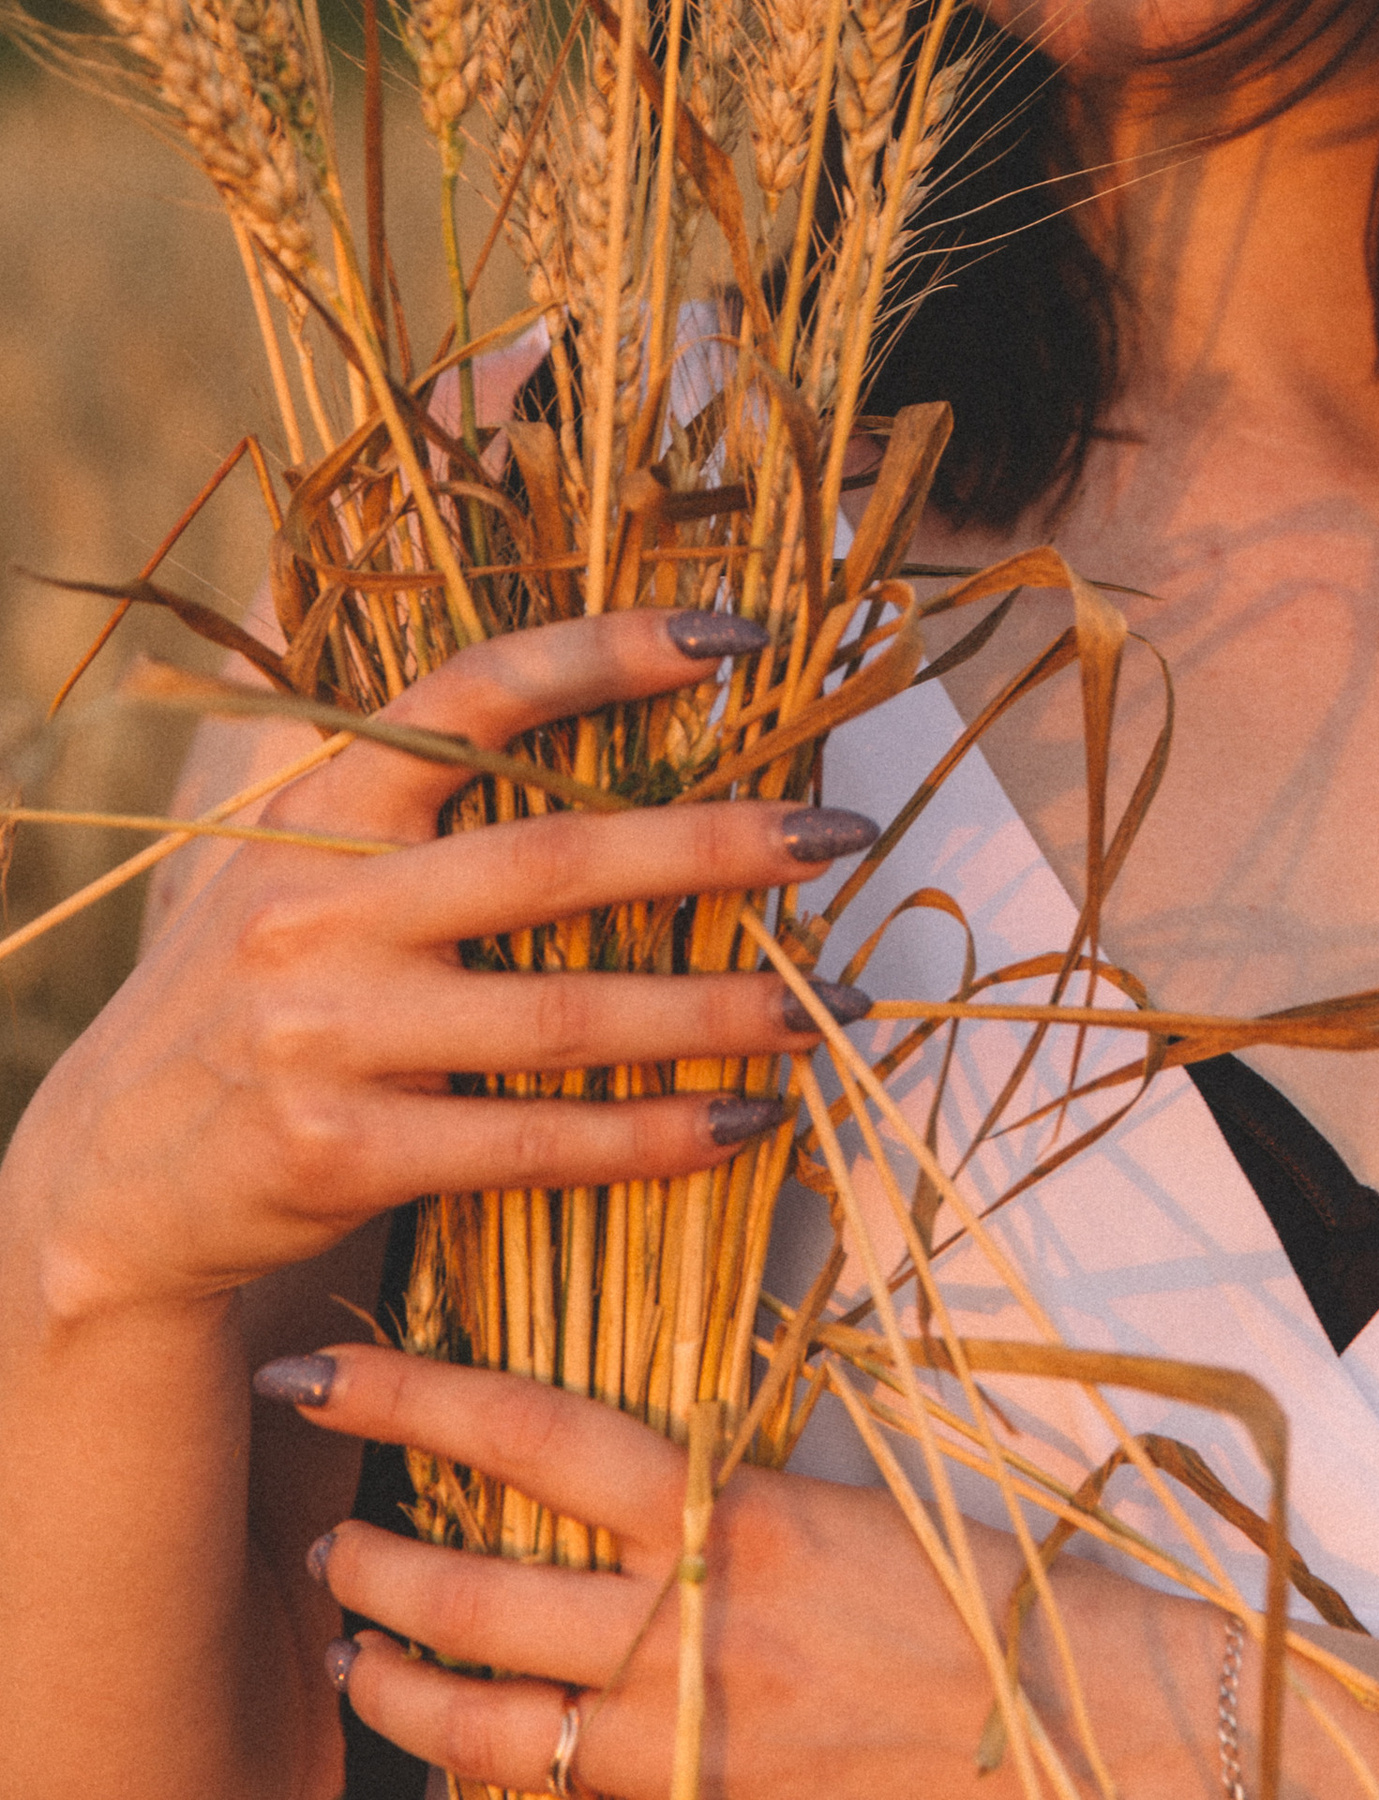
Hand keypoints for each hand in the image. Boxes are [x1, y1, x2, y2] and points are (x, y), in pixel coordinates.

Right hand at [8, 611, 875, 1324]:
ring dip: (710, 1009)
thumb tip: (594, 698)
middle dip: (716, 845)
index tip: (737, 635)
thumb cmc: (251, 987)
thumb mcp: (297, 856)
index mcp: (323, 806)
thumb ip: (413, 781)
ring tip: (820, 1002)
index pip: (475, 694)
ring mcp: (326, 1031)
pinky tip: (737, 1124)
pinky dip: (647, 1135)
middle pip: (556, 862)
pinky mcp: (340, 1152)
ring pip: (563, 1014)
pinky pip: (529, 1139)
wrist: (107, 1176)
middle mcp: (320, 906)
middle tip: (840, 832)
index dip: (606, 651)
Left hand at [276, 1346, 1026, 1799]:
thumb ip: (721, 1490)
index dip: (412, 1396)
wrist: (1071, 1724)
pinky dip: (488, 1773)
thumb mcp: (836, 1502)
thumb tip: (612, 1464)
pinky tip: (457, 1751)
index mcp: (733, 1513)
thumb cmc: (970, 1584)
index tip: (319, 1369)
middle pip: (476, 1594)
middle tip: (315, 1532)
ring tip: (348, 1650)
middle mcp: (691, 1630)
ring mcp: (684, 1744)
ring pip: (484, 1725)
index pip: (533, 1435)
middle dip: (370, 1561)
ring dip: (395, 1683)